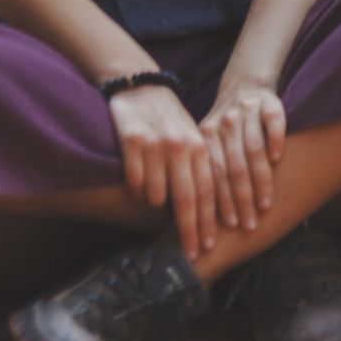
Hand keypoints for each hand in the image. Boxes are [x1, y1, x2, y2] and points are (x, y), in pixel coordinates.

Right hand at [109, 84, 215, 261]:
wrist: (142, 86)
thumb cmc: (169, 119)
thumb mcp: (191, 138)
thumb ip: (198, 168)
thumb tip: (204, 212)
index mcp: (198, 145)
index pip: (207, 191)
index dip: (208, 221)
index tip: (208, 246)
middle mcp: (180, 146)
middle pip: (186, 199)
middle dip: (189, 231)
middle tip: (192, 254)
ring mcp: (155, 144)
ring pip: (155, 195)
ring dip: (155, 205)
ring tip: (154, 199)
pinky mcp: (131, 141)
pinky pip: (134, 182)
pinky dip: (136, 190)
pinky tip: (138, 184)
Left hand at [201, 77, 286, 231]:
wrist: (245, 84)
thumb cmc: (227, 128)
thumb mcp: (209, 142)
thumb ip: (206, 170)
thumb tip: (195, 218)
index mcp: (206, 135)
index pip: (212, 175)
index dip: (220, 203)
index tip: (227, 227)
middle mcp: (225, 123)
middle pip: (233, 167)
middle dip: (241, 200)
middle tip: (249, 225)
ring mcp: (247, 111)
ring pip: (253, 149)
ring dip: (260, 180)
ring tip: (265, 205)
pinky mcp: (269, 102)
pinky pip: (273, 121)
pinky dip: (275, 139)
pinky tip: (278, 159)